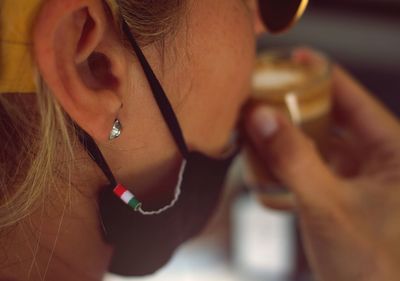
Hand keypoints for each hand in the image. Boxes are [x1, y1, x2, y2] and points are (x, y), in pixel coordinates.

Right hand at [244, 64, 399, 280]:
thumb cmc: (373, 265)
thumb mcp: (328, 205)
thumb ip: (293, 158)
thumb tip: (261, 117)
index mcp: (393, 152)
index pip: (354, 99)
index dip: (322, 75)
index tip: (293, 58)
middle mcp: (379, 161)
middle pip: (333, 118)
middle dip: (299, 105)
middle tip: (267, 92)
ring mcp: (359, 180)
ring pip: (320, 144)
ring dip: (290, 135)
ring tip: (260, 123)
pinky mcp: (342, 197)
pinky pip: (313, 167)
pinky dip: (291, 161)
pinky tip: (268, 157)